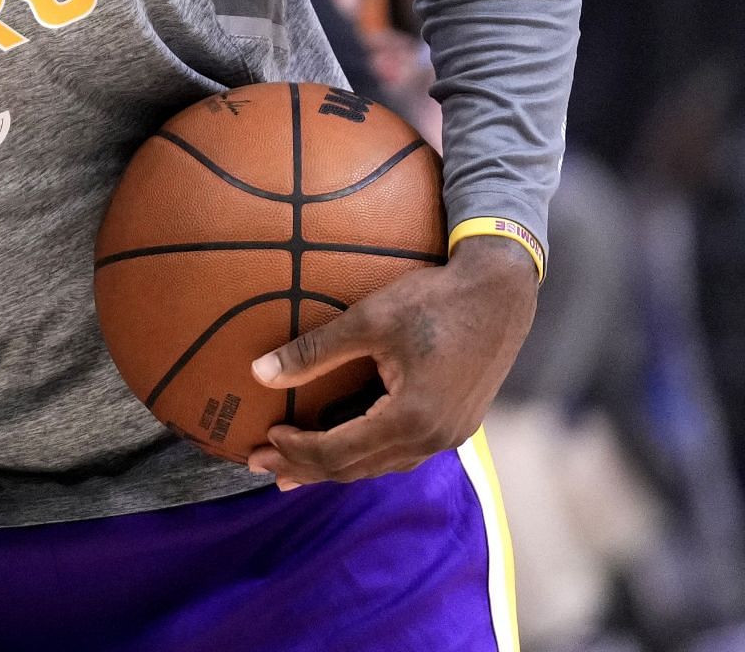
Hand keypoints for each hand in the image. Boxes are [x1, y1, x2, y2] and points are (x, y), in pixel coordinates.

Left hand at [246, 235, 537, 487]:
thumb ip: (314, 351)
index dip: (297, 449)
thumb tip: (259, 373)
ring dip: (335, 465)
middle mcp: (433, 439)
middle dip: (305, 467)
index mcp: (411, 418)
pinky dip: (365, 454)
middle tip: (260, 463)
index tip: (263, 436)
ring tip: (293, 464)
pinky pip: (400, 452)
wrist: (501, 292)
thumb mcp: (368, 320)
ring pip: (380, 466)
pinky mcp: (456, 425)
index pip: (339, 452)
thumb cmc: (434, 300)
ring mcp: (450, 436)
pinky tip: (345, 445)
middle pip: (356, 468)